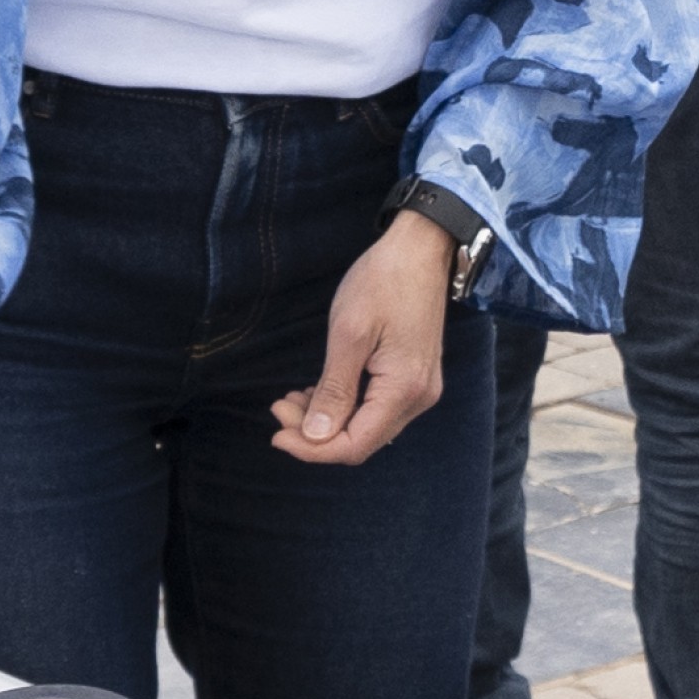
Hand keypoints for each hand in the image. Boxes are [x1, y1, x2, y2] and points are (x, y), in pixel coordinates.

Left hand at [272, 213, 454, 463]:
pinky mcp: (414, 377)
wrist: (422, 249)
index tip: (276, 432)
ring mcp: (419, 389)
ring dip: (327, 420)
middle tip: (278, 408)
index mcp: (404, 389)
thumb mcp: (349, 333)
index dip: (312, 449)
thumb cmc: (384, 282)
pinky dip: (345, 406)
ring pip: (367, 426)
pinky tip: (318, 390)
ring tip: (292, 398)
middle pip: (361, 440)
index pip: (355, 445)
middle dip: (315, 433)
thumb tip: (315, 436)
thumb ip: (334, 389)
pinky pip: (376, 408)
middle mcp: (418, 398)